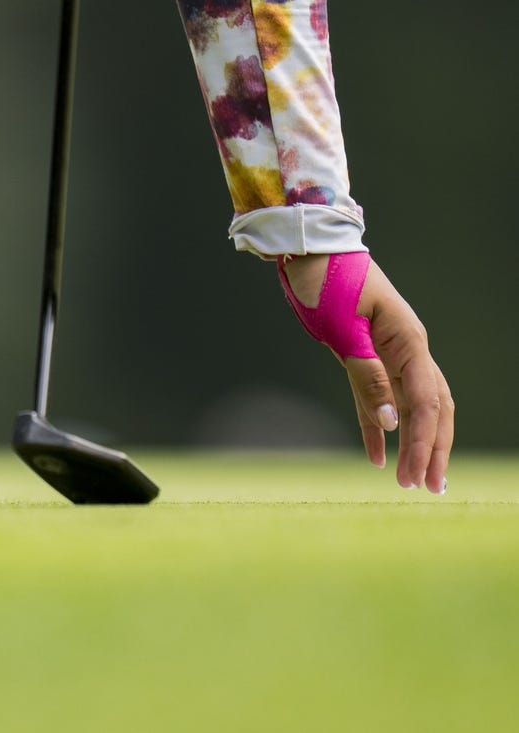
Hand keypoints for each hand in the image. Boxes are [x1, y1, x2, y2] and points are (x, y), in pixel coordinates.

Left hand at [281, 254, 452, 493]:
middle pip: (431, 408)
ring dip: (412, 443)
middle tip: (428, 489)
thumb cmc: (328, 282)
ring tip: (412, 481)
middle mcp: (407, 350)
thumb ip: (368, 375)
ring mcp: (389, 353)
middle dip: (432, 449)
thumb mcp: (344, 330)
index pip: (427, 402)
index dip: (423, 442)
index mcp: (408, 342)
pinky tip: (375, 458)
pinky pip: (380, 399)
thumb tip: (393, 423)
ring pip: (411, 406)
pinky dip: (379, 428)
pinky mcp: (367, 356)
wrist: (310, 252)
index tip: (416, 476)